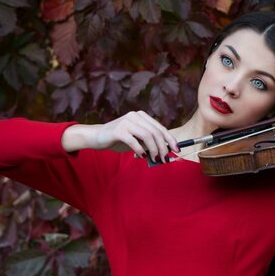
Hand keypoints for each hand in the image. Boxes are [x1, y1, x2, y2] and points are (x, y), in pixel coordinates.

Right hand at [63, 110, 178, 161]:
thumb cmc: (119, 140)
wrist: (97, 137)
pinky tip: (140, 156)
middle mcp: (135, 116)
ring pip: (147, 136)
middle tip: (164, 159)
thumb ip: (148, 143)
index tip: (177, 150)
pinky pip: (133, 141)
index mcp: (142, 116)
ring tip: (154, 159)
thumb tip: (164, 153)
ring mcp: (127, 121)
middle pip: (155, 132)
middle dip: (162, 147)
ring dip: (153, 150)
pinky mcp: (118, 130)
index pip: (160, 128)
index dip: (170, 139)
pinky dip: (139, 150)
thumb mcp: (137, 140)